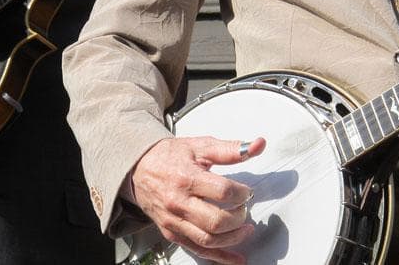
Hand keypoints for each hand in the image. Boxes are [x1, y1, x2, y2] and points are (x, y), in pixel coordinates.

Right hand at [131, 135, 266, 264]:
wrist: (139, 168)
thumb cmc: (170, 156)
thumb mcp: (200, 146)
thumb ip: (231, 149)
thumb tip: (259, 145)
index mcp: (188, 179)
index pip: (223, 192)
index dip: (242, 193)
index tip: (246, 191)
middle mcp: (179, 203)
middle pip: (216, 221)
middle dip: (239, 217)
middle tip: (245, 208)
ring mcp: (174, 221)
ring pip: (208, 240)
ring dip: (233, 238)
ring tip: (246, 229)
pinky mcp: (172, 232)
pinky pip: (197, 250)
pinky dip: (219, 257)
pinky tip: (235, 258)